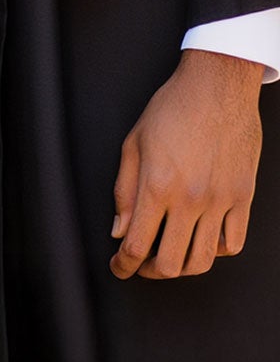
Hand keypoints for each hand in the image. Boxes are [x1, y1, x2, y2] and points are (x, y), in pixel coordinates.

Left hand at [111, 47, 262, 278]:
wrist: (217, 88)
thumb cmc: (171, 109)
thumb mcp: (133, 143)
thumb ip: (124, 191)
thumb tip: (119, 230)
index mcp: (157, 185)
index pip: (137, 244)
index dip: (123, 264)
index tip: (118, 268)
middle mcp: (191, 200)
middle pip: (171, 263)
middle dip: (149, 272)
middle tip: (139, 265)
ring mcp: (221, 202)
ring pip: (204, 260)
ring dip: (182, 268)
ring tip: (168, 259)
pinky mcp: (243, 199)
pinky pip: (233, 243)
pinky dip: (215, 251)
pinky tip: (201, 241)